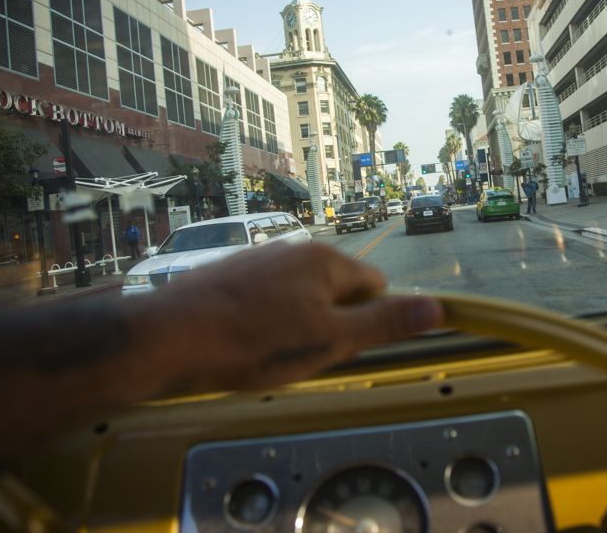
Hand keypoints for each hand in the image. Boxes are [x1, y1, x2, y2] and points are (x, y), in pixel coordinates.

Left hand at [134, 243, 444, 396]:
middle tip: (303, 356)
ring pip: (299, 296)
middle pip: (336, 290)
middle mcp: (295, 250)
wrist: (168, 336)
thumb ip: (384, 324)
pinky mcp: (230, 274)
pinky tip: (243, 345)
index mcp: (325, 260)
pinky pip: (266, 298)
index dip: (368, 321)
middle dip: (330, 324)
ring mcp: (259, 259)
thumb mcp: (329, 341)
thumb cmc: (252, 342)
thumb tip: (437, 308)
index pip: (375, 285)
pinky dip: (264, 321)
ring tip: (268, 354)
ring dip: (296, 323)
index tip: (345, 349)